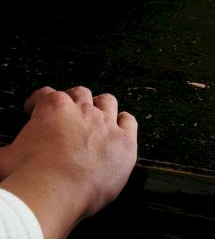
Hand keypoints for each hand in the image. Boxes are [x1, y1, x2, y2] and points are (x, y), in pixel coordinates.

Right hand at [0, 85, 136, 237]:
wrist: (53, 193)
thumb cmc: (28, 175)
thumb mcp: (5, 158)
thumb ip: (4, 151)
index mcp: (54, 108)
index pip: (45, 94)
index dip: (37, 100)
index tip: (33, 107)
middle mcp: (82, 110)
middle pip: (81, 93)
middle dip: (73, 100)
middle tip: (68, 112)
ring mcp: (106, 123)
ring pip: (108, 102)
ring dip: (102, 106)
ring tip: (98, 114)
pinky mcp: (124, 142)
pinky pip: (130, 122)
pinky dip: (125, 122)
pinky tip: (122, 126)